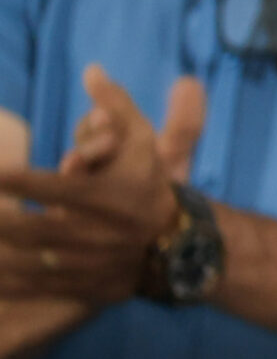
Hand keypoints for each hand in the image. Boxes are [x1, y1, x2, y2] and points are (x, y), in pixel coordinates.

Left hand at [0, 67, 205, 301]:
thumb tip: (89, 69)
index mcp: (111, 196)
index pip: (55, 188)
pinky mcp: (82, 288)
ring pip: (26, 263)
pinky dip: (4, 283)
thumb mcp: (142, 141)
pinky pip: (33, 289)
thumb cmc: (148, 184)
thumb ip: (116, 106)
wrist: (177, 245)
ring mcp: (89, 265)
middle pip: (31, 229)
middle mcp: (100, 233)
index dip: (19, 182)